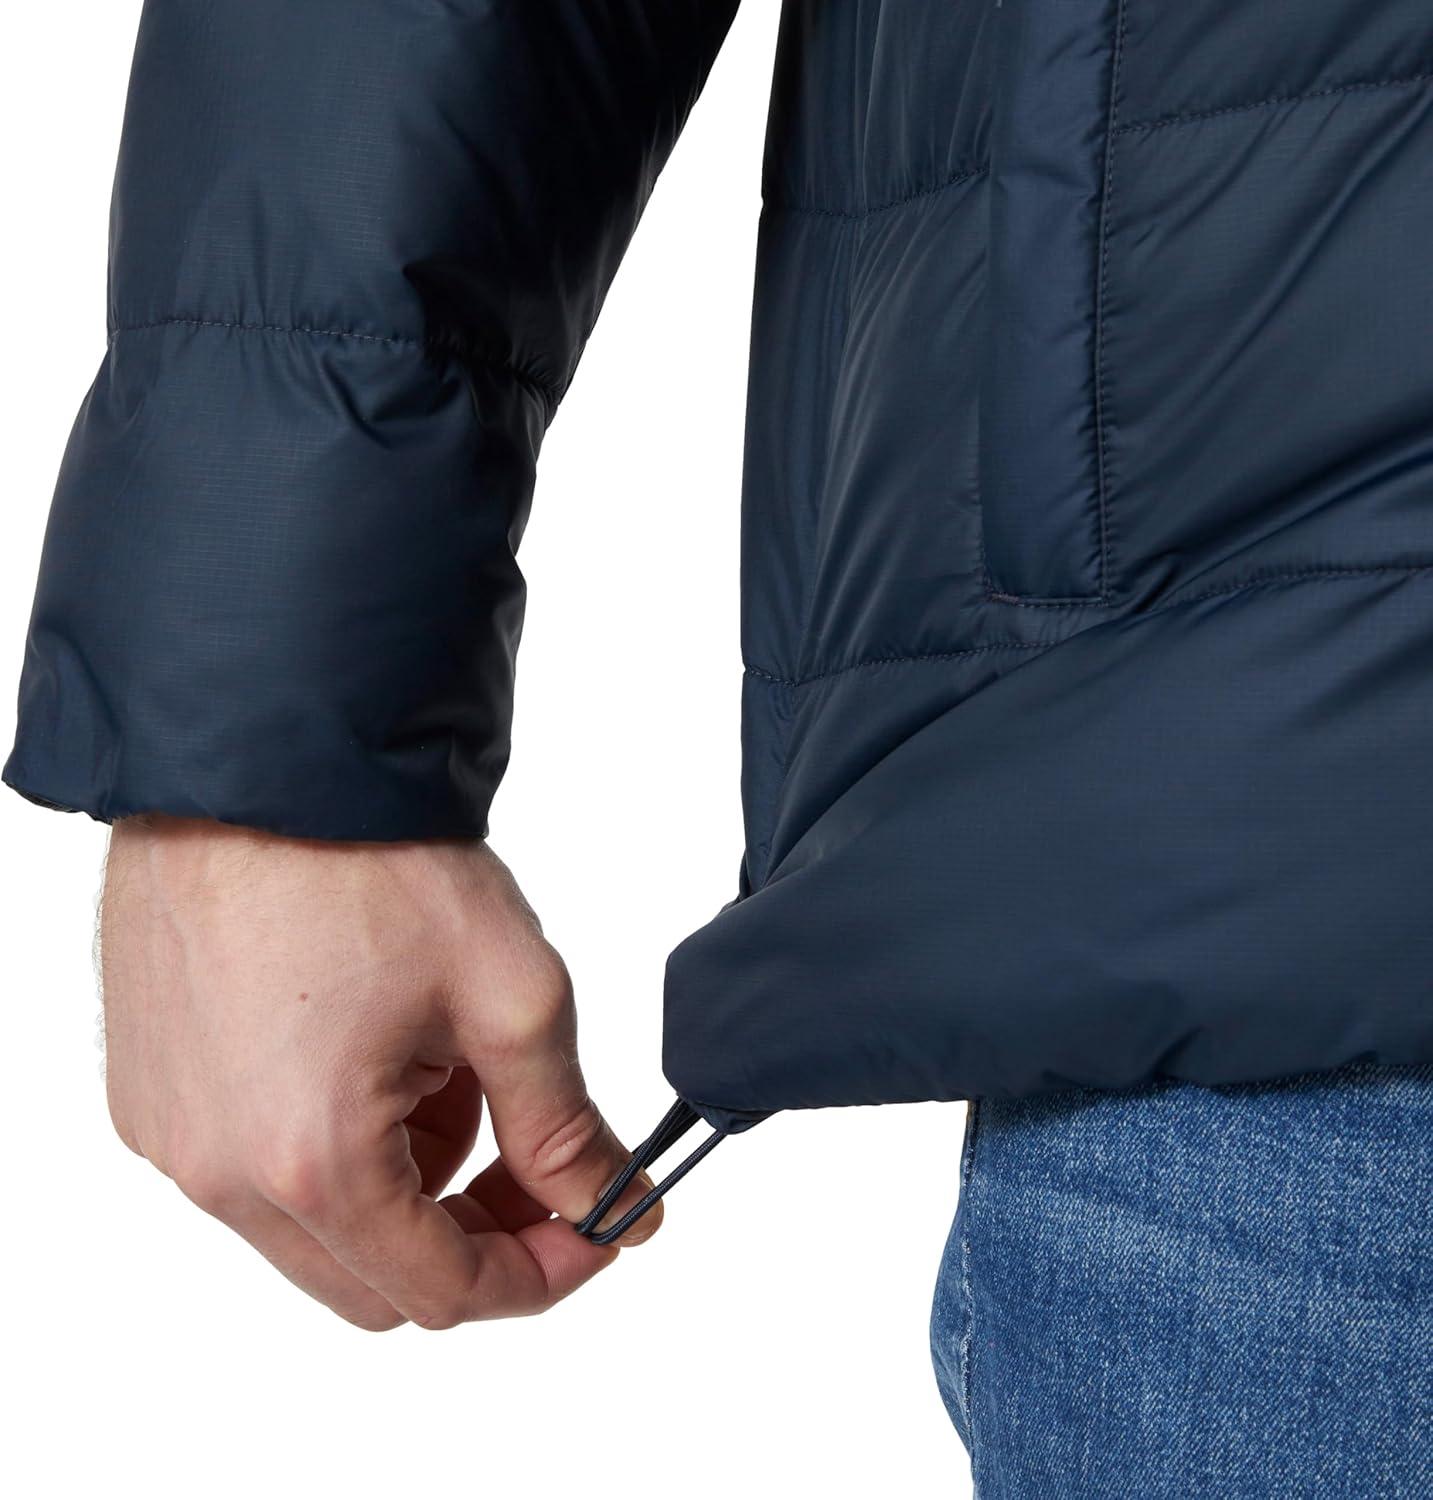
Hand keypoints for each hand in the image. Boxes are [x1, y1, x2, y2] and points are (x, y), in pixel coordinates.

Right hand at [100, 816, 657, 1329]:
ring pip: (317, 1229)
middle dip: (473, 1233)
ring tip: (450, 1068)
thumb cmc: (375, 858)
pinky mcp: (152, 1093)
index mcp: (312, 1161)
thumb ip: (564, 1128)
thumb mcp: (509, 996)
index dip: (540, 1275)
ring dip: (405, 1182)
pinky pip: (256, 1169)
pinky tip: (378, 1050)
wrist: (264, 757)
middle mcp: (219, 1172)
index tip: (594, 1231)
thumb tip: (615, 1210)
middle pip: (374, 1280)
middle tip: (537, 1159)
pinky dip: (333, 1145)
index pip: (443, 1292)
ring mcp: (172, 1135)